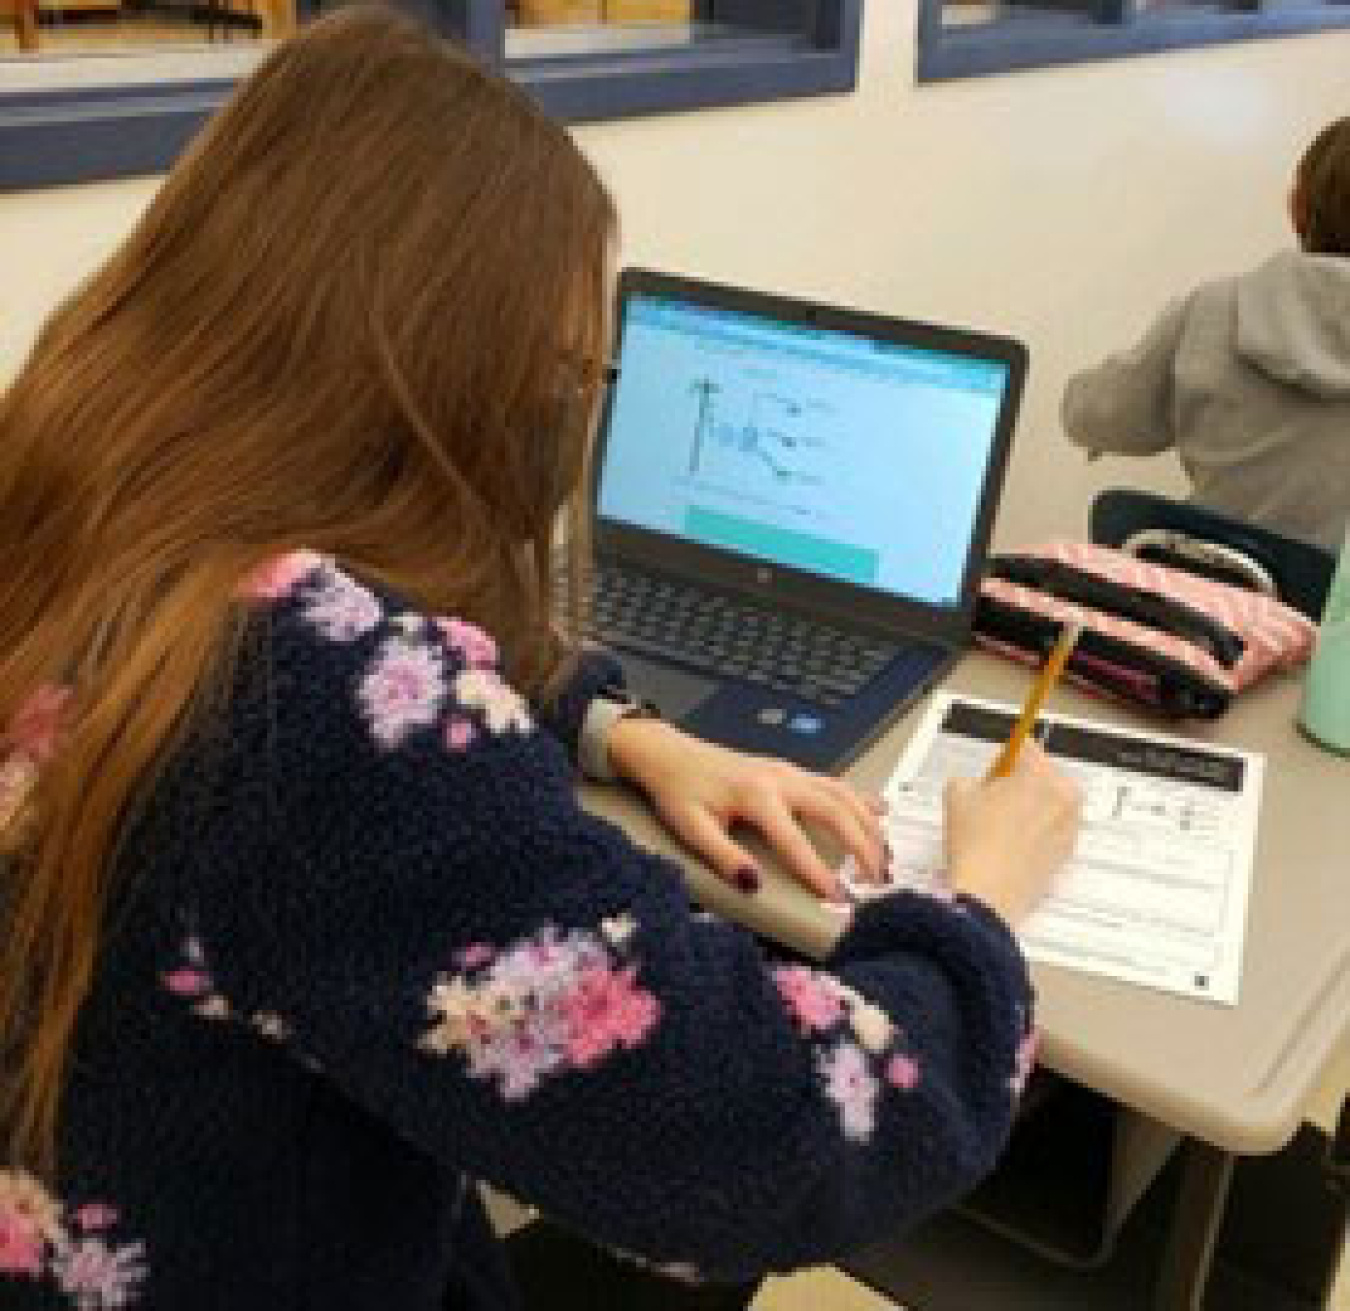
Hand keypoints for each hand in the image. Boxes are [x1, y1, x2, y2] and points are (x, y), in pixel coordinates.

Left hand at [607, 718, 883, 900]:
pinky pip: (835, 783)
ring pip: (843, 794)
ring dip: (869, 825)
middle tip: (877, 880)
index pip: (795, 840)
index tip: (838, 896)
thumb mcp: (691, 828)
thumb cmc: (680, 791)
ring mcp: (789, 771)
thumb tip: (753, 883)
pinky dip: (862, 798)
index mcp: (755, 795)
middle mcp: (780, 778)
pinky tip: (881, 812)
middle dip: (862, 846)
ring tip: (884, 857)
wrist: (671, 756)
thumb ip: (723, 857)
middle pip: (836, 810)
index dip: (818, 871)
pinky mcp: (791, 771)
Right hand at [942, 741, 1081, 926]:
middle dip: (1024, 781)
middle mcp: (1062, 796)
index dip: (1007, 756)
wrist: (987, 894)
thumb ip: (971, 778)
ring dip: (1036, 805)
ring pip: (1053, 802)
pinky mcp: (1068, 852)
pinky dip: (1041, 830)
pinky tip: (1015, 844)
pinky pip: (1056, 828)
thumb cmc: (973, 841)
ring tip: (1005, 824)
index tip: (997, 767)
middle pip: (1046, 774)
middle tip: (997, 798)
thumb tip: (980, 784)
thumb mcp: (956, 794)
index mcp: (1038, 775)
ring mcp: (1069, 826)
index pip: (1027, 748)